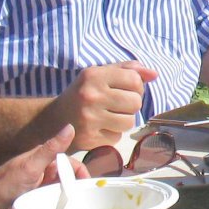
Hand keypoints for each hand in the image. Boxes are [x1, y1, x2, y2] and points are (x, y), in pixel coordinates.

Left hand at [0, 125, 85, 208]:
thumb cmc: (5, 184)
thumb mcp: (31, 167)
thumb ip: (51, 148)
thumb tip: (70, 126)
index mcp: (45, 159)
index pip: (72, 164)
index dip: (81, 175)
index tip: (87, 190)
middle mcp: (44, 170)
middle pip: (67, 179)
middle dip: (73, 190)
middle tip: (79, 205)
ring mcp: (38, 185)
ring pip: (58, 191)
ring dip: (63, 200)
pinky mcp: (32, 198)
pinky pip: (48, 201)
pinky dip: (53, 207)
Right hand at [41, 62, 157, 150]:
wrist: (53, 119)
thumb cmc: (83, 93)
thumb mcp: (101, 74)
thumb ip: (129, 70)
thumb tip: (154, 74)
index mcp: (95, 76)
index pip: (135, 80)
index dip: (136, 87)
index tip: (126, 90)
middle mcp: (91, 96)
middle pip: (136, 103)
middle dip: (131, 105)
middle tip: (117, 105)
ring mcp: (89, 119)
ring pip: (129, 122)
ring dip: (124, 121)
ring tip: (109, 116)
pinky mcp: (88, 139)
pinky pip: (117, 138)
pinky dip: (112, 134)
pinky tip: (100, 128)